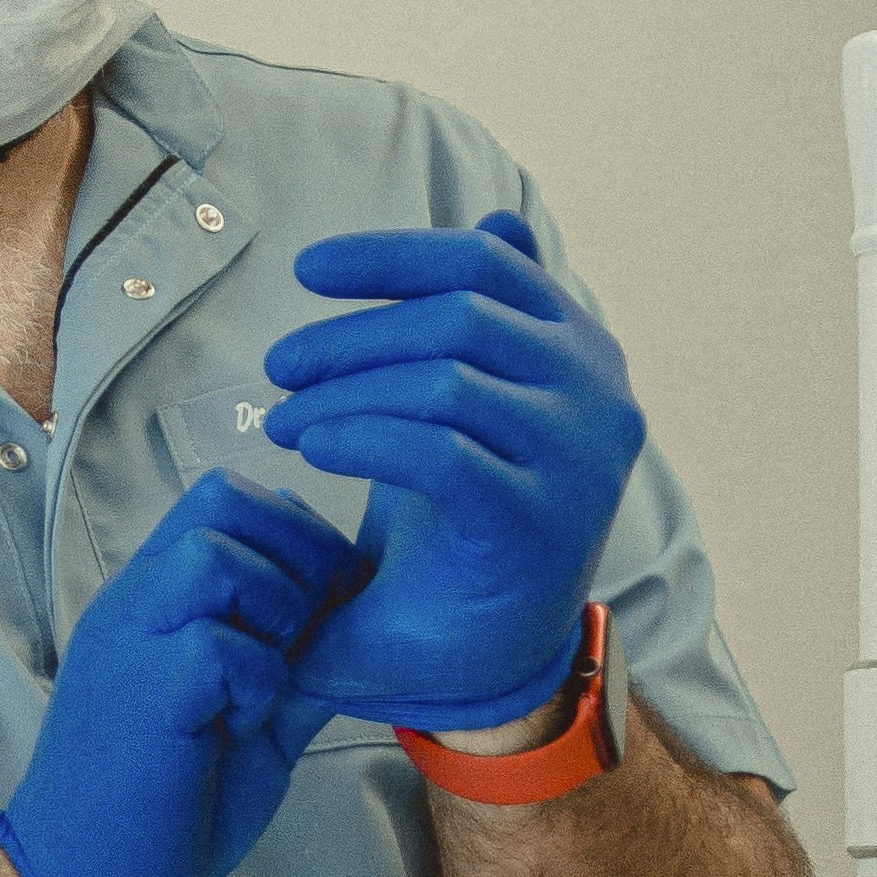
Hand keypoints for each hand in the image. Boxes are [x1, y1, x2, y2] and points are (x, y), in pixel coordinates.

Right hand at [0, 476, 354, 876]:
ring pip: (217, 553)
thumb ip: (293, 672)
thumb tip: (361, 635)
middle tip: (308, 633)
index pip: (228, 502)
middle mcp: (137, 602)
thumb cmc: (162, 808)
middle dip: (296, 551)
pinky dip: (254, 681)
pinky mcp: (142, 691)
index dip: (296, 536)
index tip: (326, 603)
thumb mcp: (249, 725)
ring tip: (265, 680)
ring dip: (270, 608)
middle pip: (224, 499)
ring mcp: (132, 640)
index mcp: (157, 600)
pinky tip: (238, 728)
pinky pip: (217, 644)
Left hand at [261, 214, 644, 729]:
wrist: (484, 659)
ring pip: (447, 380)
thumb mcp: (479, 406)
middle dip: (350, 334)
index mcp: (581, 350)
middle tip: (279, 368)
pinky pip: (443, 455)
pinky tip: (316, 450)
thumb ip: (489, 316)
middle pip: (457, 317)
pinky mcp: (541, 525)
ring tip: (284, 421)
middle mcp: (597, 394)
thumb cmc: (468, 522)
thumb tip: (500, 217)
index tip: (306, 270)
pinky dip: (366, 442)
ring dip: (345, 391)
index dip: (390, 253)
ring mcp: (578, 461)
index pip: (484, 263)